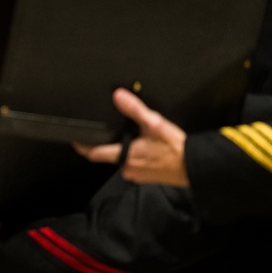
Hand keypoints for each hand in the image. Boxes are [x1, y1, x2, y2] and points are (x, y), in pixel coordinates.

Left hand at [74, 88, 189, 186]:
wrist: (196, 167)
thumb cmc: (175, 148)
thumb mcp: (154, 124)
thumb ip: (134, 109)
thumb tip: (117, 95)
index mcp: (124, 157)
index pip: (94, 153)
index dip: (83, 146)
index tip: (75, 139)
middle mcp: (128, 169)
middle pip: (108, 156)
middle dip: (106, 145)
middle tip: (105, 131)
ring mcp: (138, 175)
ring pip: (122, 160)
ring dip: (122, 149)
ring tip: (127, 135)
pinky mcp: (148, 177)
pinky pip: (135, 164)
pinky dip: (134, 155)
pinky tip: (143, 146)